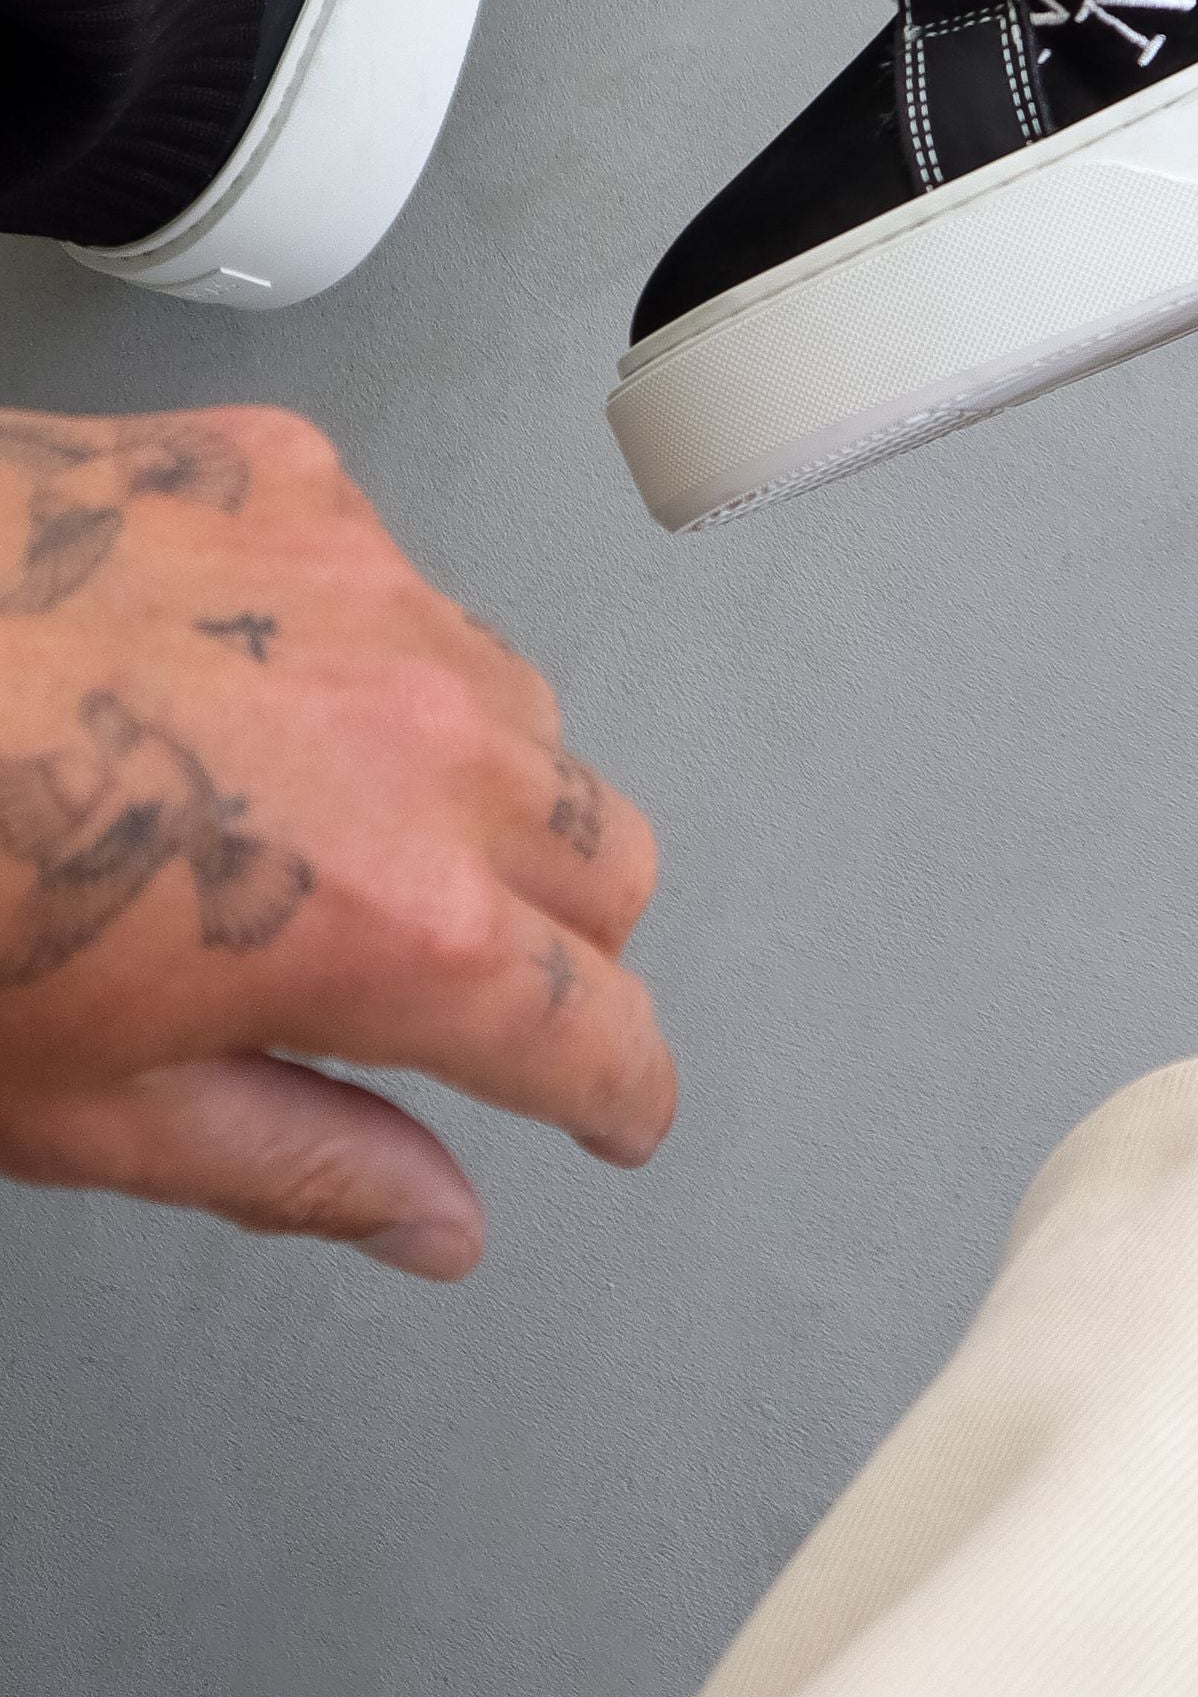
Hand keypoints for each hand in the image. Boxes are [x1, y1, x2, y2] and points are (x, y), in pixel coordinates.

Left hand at [0, 404, 671, 1277]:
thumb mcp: (80, 1104)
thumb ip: (298, 1159)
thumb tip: (434, 1219)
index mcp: (395, 924)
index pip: (597, 1031)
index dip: (616, 1092)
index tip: (612, 1108)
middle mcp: (425, 740)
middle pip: (608, 857)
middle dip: (564, 942)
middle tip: (458, 981)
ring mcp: (368, 587)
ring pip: (522, 705)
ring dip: (474, 784)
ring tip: (316, 821)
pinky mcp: (297, 477)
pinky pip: (396, 575)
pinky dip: (349, 644)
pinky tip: (221, 681)